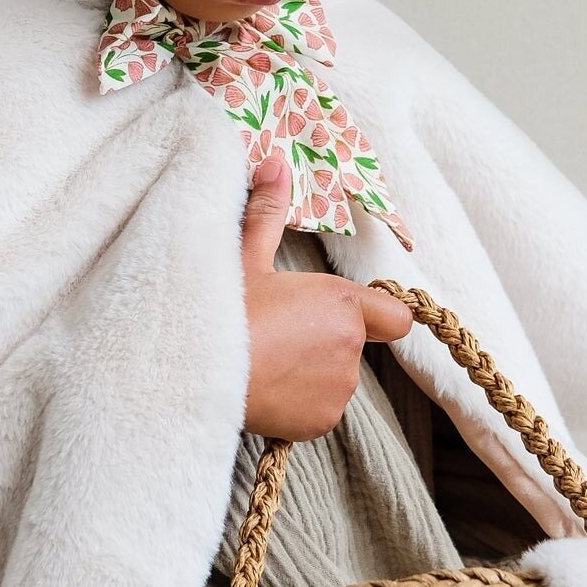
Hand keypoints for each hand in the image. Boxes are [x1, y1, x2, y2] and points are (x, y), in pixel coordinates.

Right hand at [240, 153, 414, 441]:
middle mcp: (350, 347)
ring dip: (311, 371)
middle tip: (275, 331)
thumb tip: (276, 163)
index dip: (376, 315)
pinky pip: (318, 409)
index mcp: (340, 303)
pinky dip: (298, 402)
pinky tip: (263, 386)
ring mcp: (338, 389)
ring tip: (263, 359)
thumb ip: (268, 212)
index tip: (338, 314)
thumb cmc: (218, 310)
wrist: (190, 374)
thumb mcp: (241, 257)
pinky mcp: (320, 423)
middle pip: (353, 344)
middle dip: (324, 339)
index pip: (396, 316)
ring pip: (334, 378)